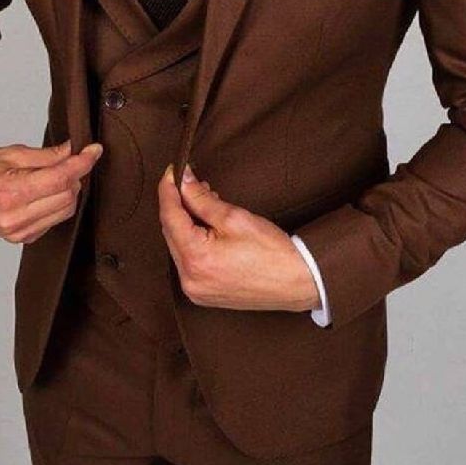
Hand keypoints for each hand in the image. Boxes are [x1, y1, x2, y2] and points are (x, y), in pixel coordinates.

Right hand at [0, 140, 102, 243]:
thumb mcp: (12, 154)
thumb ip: (46, 155)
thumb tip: (73, 151)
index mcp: (8, 193)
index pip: (60, 179)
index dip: (82, 163)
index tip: (94, 150)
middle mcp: (13, 218)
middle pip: (67, 196)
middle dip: (74, 175)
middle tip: (69, 160)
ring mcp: (17, 232)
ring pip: (65, 210)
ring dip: (68, 191)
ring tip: (54, 176)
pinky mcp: (21, 238)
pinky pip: (54, 220)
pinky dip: (57, 204)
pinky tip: (44, 193)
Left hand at [158, 164, 319, 312]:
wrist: (297, 281)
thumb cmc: (271, 250)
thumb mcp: (234, 217)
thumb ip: (201, 199)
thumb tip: (182, 181)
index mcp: (196, 259)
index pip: (169, 217)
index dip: (168, 190)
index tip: (172, 171)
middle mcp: (189, 279)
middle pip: (170, 232)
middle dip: (178, 205)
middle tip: (192, 183)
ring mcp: (195, 290)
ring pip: (178, 246)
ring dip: (185, 222)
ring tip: (204, 201)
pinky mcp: (203, 293)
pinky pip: (187, 261)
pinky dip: (192, 241)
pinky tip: (206, 227)